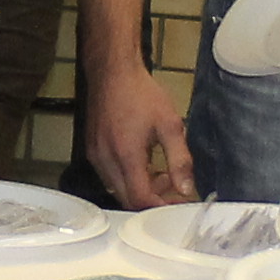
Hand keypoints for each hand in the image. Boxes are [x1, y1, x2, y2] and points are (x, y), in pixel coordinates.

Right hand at [82, 58, 196, 208]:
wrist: (112, 72)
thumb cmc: (141, 94)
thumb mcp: (170, 125)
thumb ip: (180, 160)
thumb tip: (186, 188)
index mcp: (126, 156)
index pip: (141, 199)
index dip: (160, 207)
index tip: (177, 204)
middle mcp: (106, 161)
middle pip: (127, 199)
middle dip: (152, 199)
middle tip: (173, 188)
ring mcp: (96, 157)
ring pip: (118, 190)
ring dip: (140, 189)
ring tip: (161, 173)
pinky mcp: (92, 151)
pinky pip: (110, 177)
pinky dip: (128, 178)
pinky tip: (144, 163)